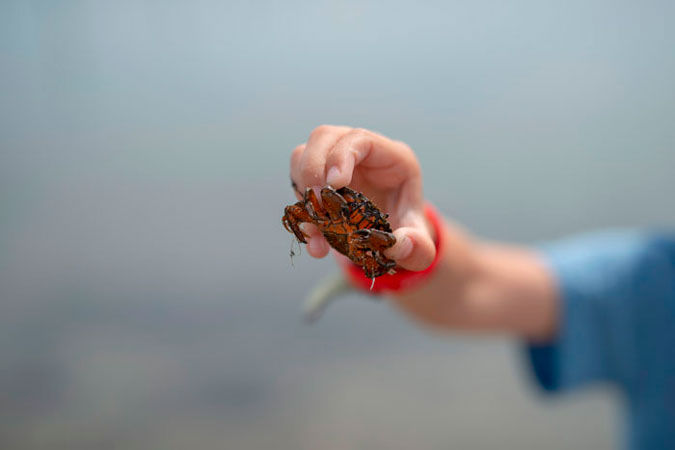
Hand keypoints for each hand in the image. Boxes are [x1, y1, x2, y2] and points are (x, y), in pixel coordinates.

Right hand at [289, 125, 435, 270]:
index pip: (360, 138)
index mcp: (392, 157)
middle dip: (313, 171)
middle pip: (324, 137)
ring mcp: (335, 161)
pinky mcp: (319, 177)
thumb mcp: (420, 242)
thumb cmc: (408, 230)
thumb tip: (400, 245)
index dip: (342, 156)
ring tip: (316, 230)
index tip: (334, 184)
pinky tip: (314, 236)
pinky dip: (299, 208)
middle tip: (317, 206)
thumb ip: (418, 247)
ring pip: (303, 155)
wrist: (391, 235)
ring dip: (302, 192)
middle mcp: (360, 152)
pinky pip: (297, 181)